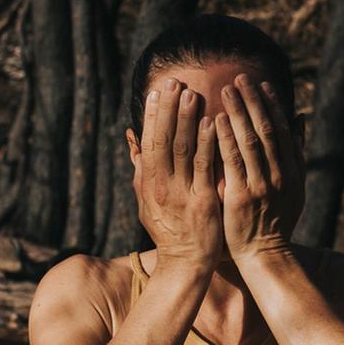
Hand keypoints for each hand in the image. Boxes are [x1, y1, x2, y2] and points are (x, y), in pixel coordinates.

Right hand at [133, 83, 224, 268]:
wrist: (184, 263)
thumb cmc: (168, 229)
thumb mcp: (145, 199)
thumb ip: (140, 168)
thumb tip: (132, 138)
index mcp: (148, 183)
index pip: (148, 142)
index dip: (151, 116)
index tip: (156, 91)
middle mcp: (161, 185)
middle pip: (162, 140)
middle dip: (168, 109)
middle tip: (174, 81)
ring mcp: (181, 193)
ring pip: (182, 149)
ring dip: (186, 119)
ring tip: (192, 93)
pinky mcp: (202, 201)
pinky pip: (203, 167)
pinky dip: (206, 143)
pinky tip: (211, 122)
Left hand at [212, 76, 301, 259]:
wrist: (266, 255)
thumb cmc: (276, 220)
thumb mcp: (295, 186)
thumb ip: (296, 152)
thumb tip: (300, 117)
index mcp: (291, 170)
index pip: (281, 130)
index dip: (271, 106)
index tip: (261, 85)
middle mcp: (279, 174)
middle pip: (266, 129)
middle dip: (253, 101)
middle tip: (239, 78)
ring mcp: (261, 185)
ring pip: (250, 140)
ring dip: (238, 113)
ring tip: (226, 90)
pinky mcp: (241, 196)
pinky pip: (233, 162)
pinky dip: (225, 139)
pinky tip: (215, 120)